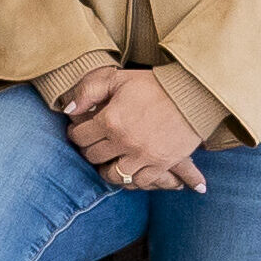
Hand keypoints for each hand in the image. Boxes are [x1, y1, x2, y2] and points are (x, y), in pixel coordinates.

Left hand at [60, 66, 209, 192]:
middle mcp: (124, 141)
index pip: (79, 137)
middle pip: (93, 157)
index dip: (76, 133)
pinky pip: (139, 182)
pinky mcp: (161, 164)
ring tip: (110, 161)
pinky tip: (129, 171)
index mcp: (110, 120)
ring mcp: (142, 155)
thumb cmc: (153, 85)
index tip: (80, 131)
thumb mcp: (117, 78)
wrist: (192, 95)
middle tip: (95, 144)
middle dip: (90, 150)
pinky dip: (132, 179)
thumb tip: (69, 109)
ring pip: (113, 175)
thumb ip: (89, 90)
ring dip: (108, 169)